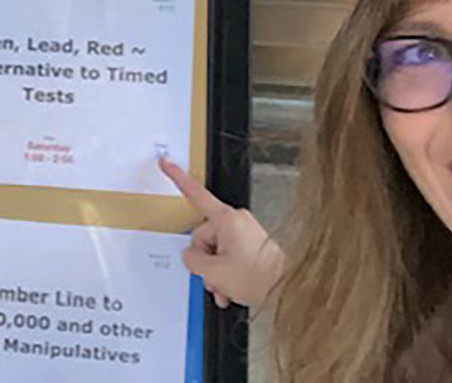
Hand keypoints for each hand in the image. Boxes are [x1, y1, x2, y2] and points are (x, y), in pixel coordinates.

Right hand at [160, 157, 284, 310]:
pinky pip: (229, 254)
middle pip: (204, 236)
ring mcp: (245, 232)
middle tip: (213, 278)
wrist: (285, 289)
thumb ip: (192, 259)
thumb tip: (190, 256)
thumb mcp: (213, 271)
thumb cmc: (257, 276)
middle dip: (205, 261)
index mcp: (226, 219)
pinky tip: (230, 289)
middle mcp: (236, 221)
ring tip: (225, 289)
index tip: (166, 163)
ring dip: (216, 272)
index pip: (195, 194)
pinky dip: (227, 273)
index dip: (178, 178)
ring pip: (216, 250)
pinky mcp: (251, 244)